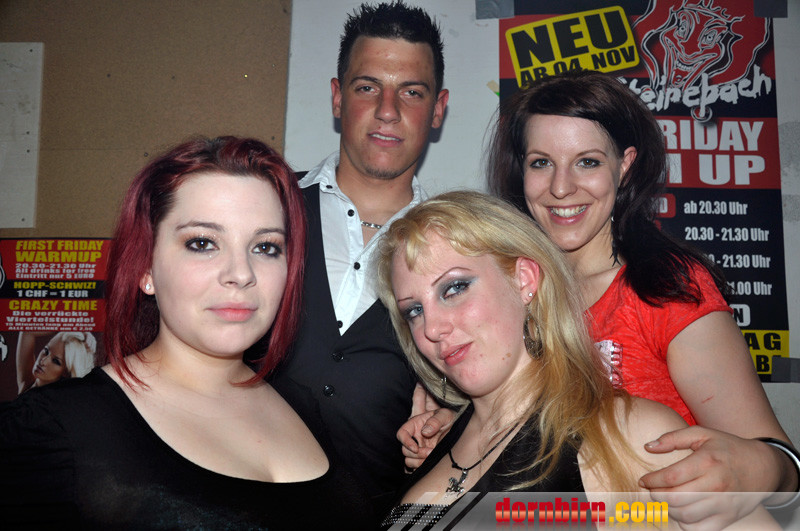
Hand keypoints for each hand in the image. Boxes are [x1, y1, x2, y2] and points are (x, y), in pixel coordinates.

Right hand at [397, 383, 454, 470]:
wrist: (461, 432)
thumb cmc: (451, 419)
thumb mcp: (445, 415)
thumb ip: (435, 421)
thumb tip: (425, 432)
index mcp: (416, 425)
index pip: (402, 433)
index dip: (405, 442)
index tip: (415, 448)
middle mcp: (415, 438)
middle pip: (404, 450)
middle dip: (417, 454)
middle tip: (430, 453)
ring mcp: (419, 450)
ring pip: (408, 460)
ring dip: (418, 462)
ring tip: (432, 458)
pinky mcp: (423, 459)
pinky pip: (416, 468)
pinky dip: (421, 469)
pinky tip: (432, 465)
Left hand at [639, 426, 780, 529]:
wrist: (763, 466)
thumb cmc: (728, 448)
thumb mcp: (702, 434)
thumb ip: (673, 438)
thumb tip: (648, 447)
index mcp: (707, 462)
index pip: (671, 477)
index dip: (652, 481)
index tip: (644, 480)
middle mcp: (716, 485)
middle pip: (675, 498)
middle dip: (657, 496)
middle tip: (653, 490)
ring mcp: (723, 504)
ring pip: (685, 516)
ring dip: (669, 509)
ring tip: (667, 499)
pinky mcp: (728, 517)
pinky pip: (699, 528)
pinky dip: (685, 523)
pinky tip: (682, 511)